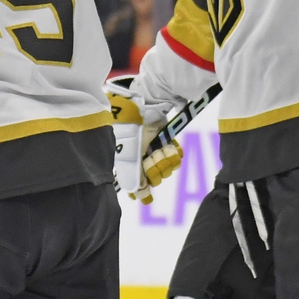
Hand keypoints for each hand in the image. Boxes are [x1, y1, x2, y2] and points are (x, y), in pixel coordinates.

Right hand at [107, 76, 170, 202]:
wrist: (145, 101)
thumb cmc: (130, 124)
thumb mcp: (127, 150)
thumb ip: (131, 173)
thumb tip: (136, 195)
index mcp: (124, 157)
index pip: (133, 181)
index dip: (141, 189)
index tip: (146, 196)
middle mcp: (138, 154)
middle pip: (152, 175)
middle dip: (155, 170)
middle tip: (153, 159)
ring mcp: (152, 146)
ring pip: (164, 166)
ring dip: (166, 161)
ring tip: (163, 150)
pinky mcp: (164, 138)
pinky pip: (173, 154)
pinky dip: (174, 152)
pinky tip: (171, 147)